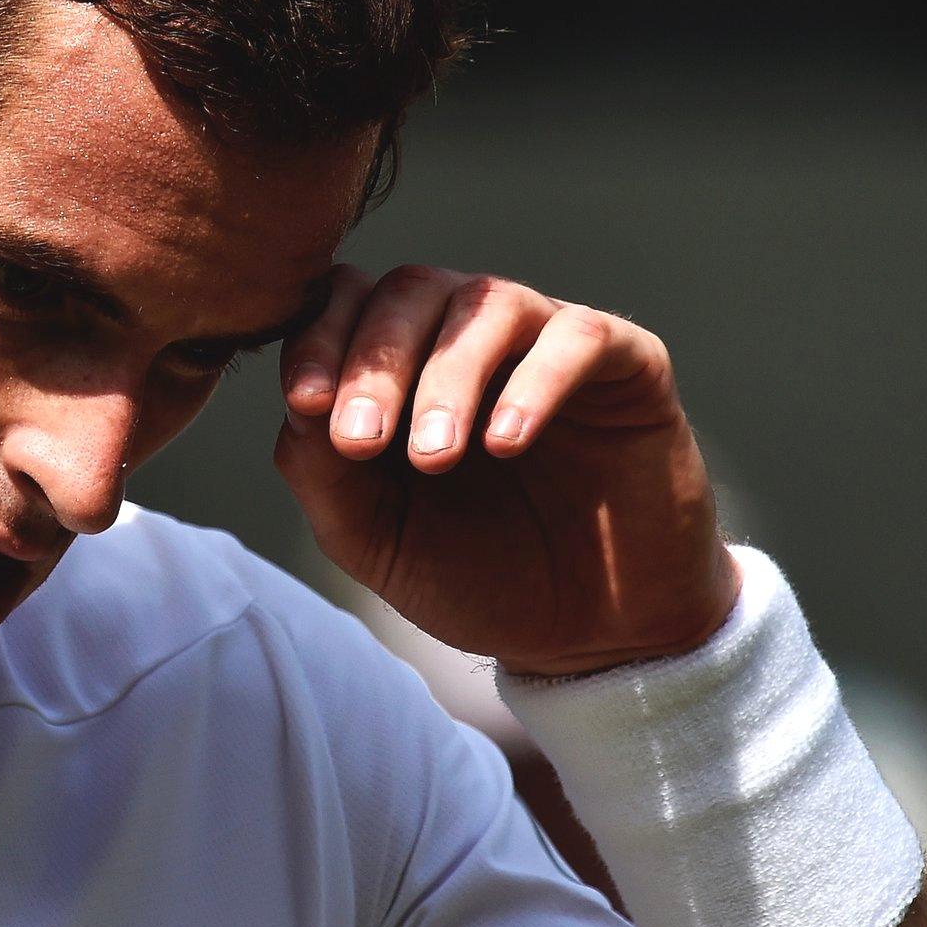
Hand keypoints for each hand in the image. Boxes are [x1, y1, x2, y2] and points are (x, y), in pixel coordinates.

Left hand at [273, 264, 740, 675]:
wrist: (586, 635)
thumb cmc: (471, 574)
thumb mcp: (375, 537)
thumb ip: (322, 472)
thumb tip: (298, 404)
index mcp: (398, 365)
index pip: (345, 305)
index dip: (318, 341)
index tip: (304, 403)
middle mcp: (468, 337)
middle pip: (409, 291)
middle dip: (374, 363)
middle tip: (361, 442)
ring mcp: (547, 342)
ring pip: (487, 302)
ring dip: (448, 375)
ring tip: (434, 456)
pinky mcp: (628, 364)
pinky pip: (580, 337)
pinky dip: (536, 383)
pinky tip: (505, 442)